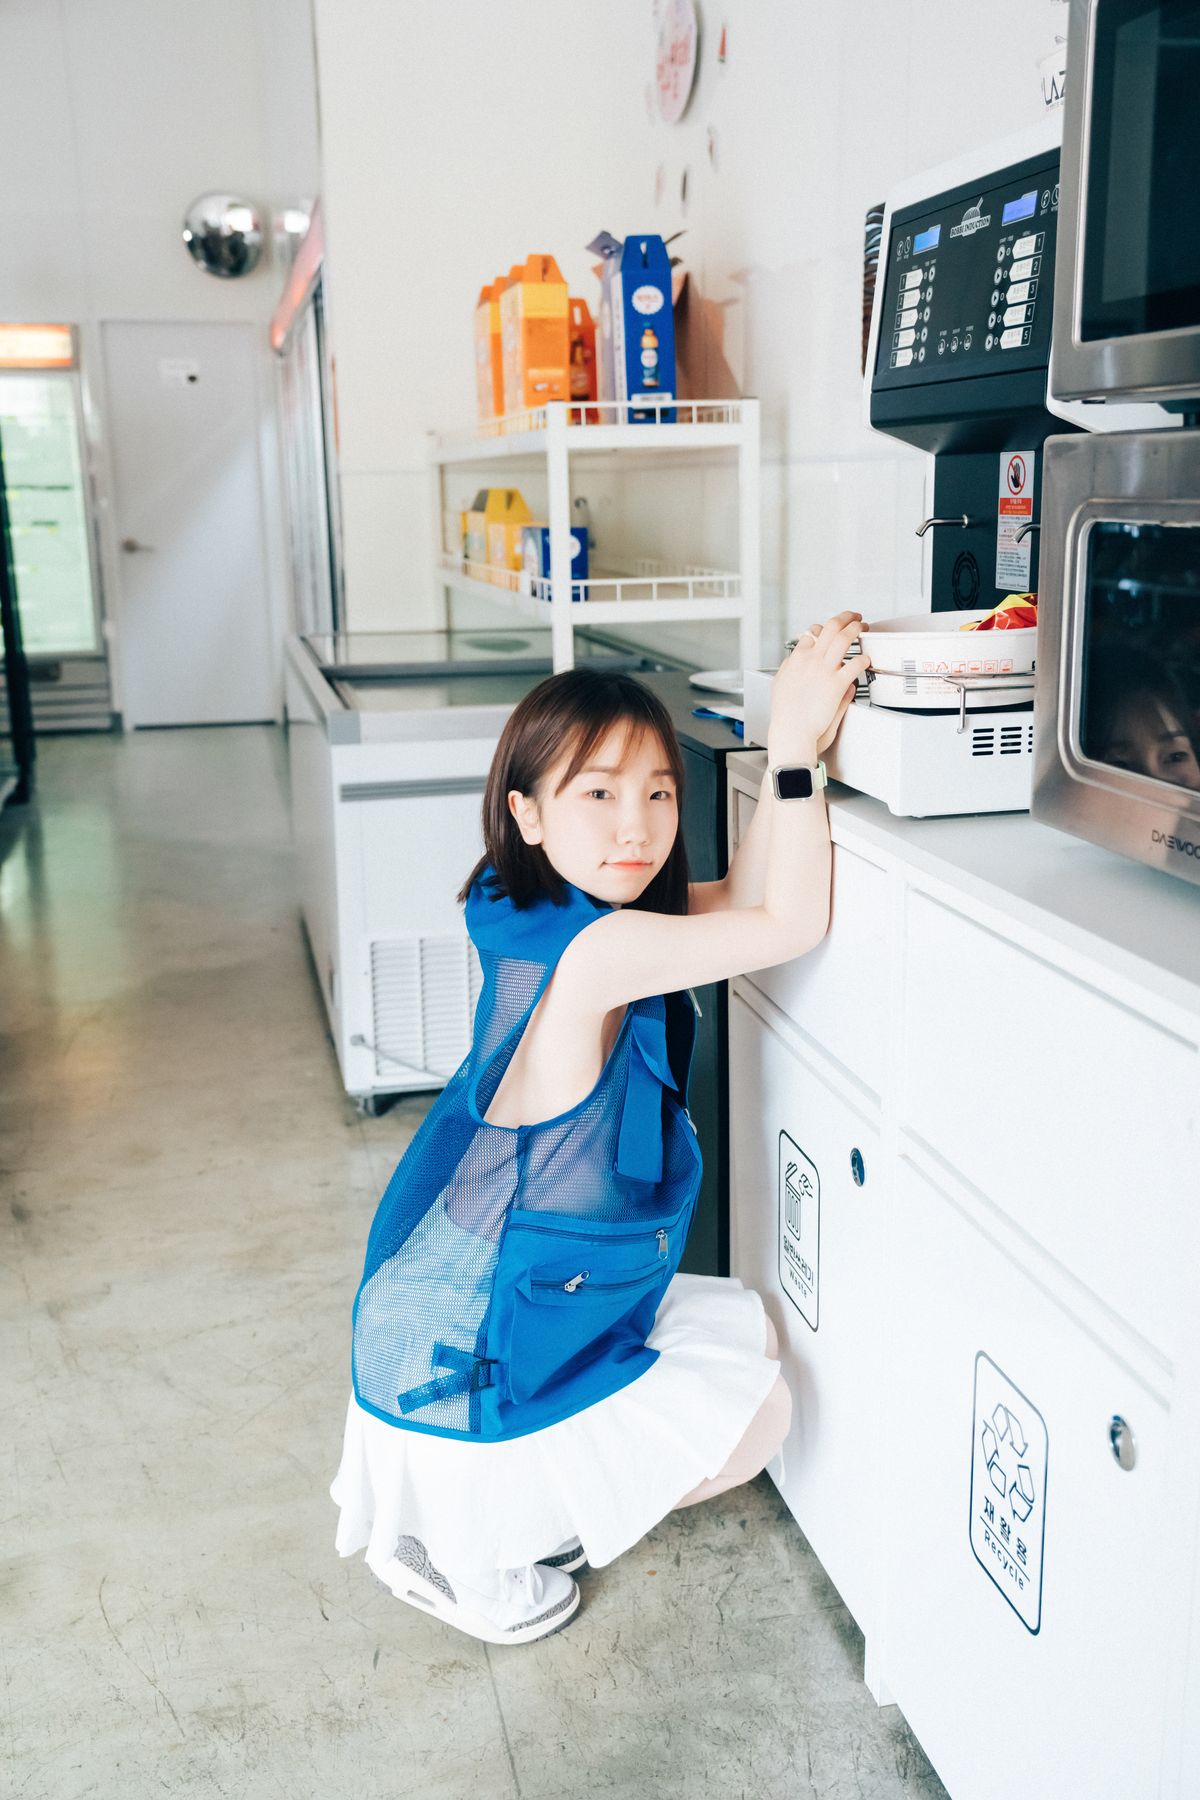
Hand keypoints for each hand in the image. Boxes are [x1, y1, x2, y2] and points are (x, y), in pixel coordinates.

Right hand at [768, 612, 869, 761]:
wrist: (791, 732)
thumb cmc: (785, 715)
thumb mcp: (781, 685)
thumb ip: (792, 670)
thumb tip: (798, 662)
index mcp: (796, 659)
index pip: (812, 633)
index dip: (823, 628)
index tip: (830, 629)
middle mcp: (810, 660)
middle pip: (830, 628)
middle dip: (845, 618)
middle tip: (853, 618)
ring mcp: (824, 670)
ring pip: (844, 638)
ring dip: (856, 629)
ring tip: (863, 628)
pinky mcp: (837, 684)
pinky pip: (855, 664)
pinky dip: (863, 659)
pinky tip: (866, 659)